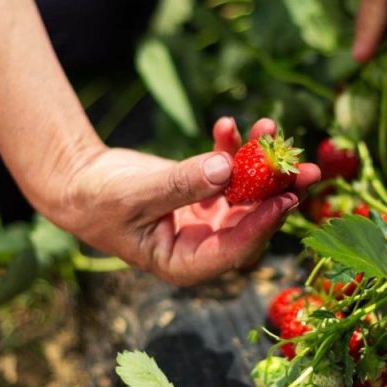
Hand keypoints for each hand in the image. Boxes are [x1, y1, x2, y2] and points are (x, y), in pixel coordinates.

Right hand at [48, 118, 319, 285]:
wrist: (79, 183)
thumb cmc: (98, 200)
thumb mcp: (136, 195)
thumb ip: (181, 184)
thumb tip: (227, 169)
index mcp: (186, 263)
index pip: (235, 249)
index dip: (263, 224)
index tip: (287, 198)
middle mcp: (204, 244)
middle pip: (252, 221)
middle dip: (279, 192)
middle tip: (308, 169)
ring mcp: (207, 219)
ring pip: (247, 193)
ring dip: (261, 163)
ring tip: (270, 127)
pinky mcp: (204, 193)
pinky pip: (227, 171)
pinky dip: (230, 147)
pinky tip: (226, 123)